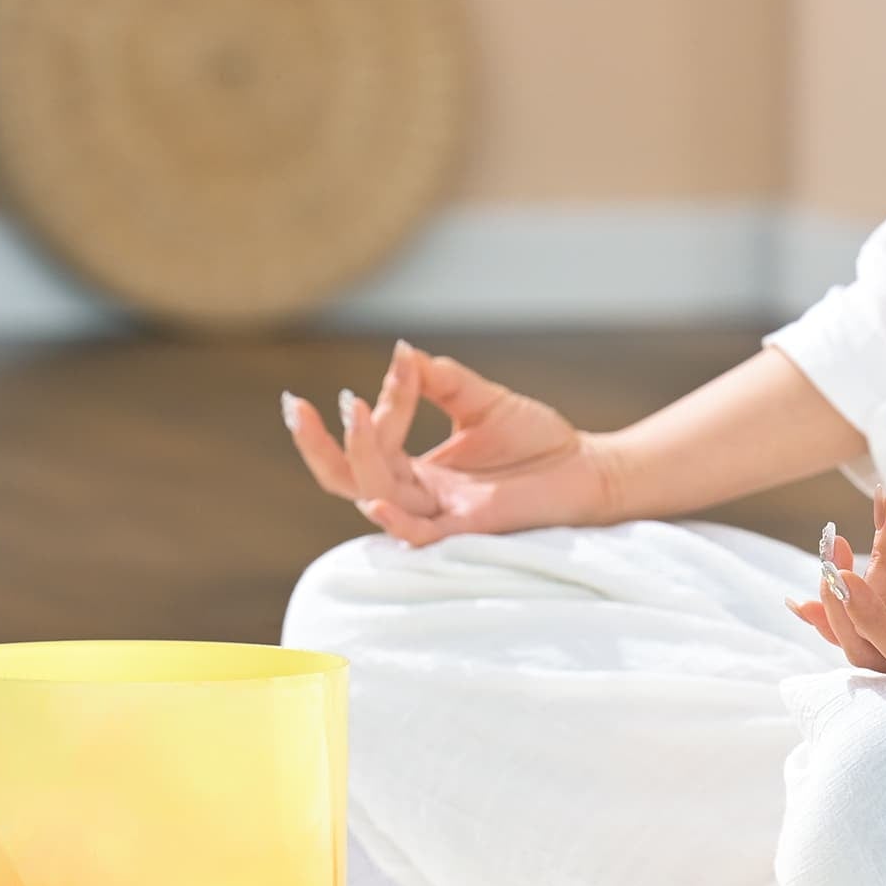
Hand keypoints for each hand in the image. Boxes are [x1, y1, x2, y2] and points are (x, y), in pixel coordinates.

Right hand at [282, 340, 616, 544]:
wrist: (588, 470)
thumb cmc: (539, 443)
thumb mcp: (481, 400)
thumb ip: (440, 380)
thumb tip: (402, 351)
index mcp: (416, 469)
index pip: (376, 439)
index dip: (382, 401)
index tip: (403, 364)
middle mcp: (419, 495)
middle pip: (349, 478)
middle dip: (318, 445)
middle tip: (296, 408)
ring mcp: (441, 514)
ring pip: (377, 495)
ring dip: (361, 454)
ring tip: (354, 412)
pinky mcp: (468, 529)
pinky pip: (419, 535)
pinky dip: (394, 521)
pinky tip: (373, 499)